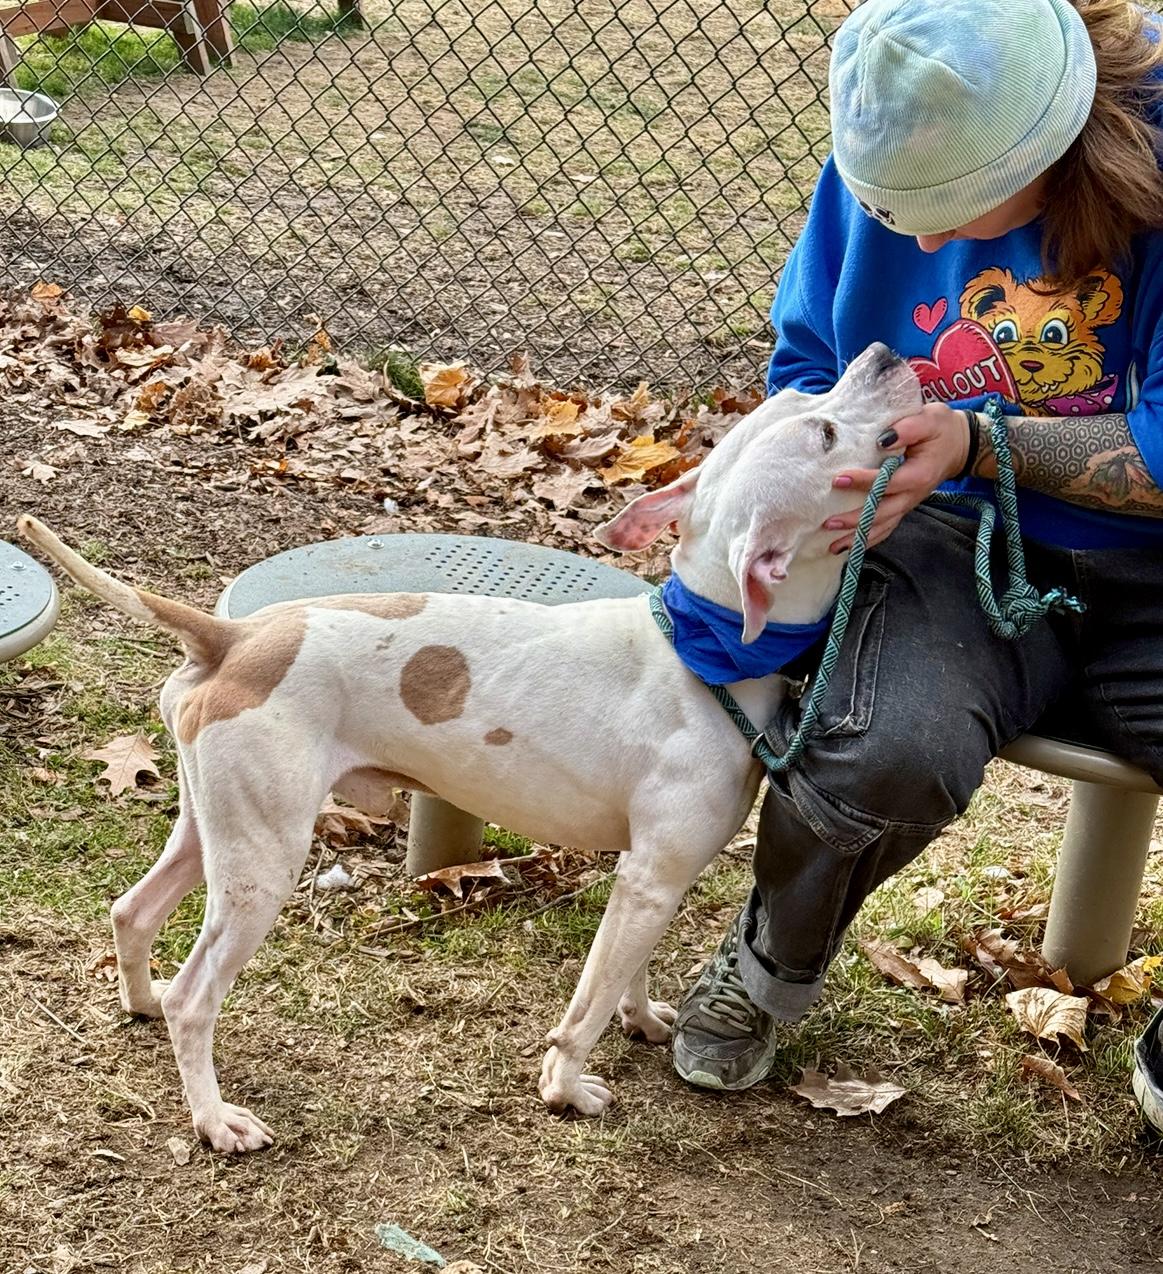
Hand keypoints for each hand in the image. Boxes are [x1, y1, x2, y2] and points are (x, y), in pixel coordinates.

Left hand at [824, 403, 970, 553]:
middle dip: (855, 520)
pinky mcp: (903, 507)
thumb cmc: (940, 430)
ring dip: (858, 538)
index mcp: (919, 474)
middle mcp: (913, 495)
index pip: (888, 482)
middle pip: (882, 514)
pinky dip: (867, 539)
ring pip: (882, 527)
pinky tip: (848, 547)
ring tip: (832, 546)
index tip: (838, 479)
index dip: (863, 482)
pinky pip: (885, 528)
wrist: (959, 445)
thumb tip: (882, 440)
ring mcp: (908, 504)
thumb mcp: (929, 419)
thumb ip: (908, 428)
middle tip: (828, 522)